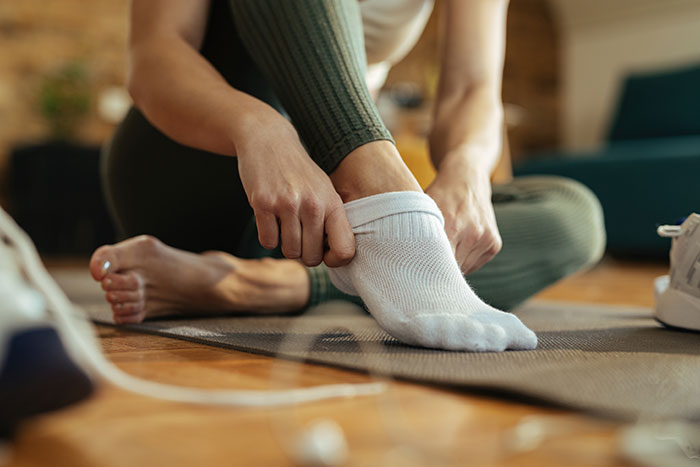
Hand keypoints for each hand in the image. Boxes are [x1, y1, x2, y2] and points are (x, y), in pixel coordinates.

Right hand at [234, 106, 354, 267]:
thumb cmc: (299, 172)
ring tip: (285, 225)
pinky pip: (268, 242)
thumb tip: (336, 257)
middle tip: (299, 236)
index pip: (345, 250)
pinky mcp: (263, 204)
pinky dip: (268, 237)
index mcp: (332, 203)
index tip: (325, 254)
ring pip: (289, 252)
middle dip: (304, 253)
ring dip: (285, 244)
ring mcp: (287, 204)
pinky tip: (270, 220)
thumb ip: (332, 221)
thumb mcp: (324, 190)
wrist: (269, 141)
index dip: (335, 260)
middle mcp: (312, 205)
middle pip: (311, 258)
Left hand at [425, 157, 501, 274]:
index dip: (425, 270)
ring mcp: (486, 239)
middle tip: (425, 263)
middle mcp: (472, 233)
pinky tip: (458, 244)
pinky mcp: (494, 244)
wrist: (467, 178)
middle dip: (437, 269)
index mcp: (452, 224)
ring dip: (451, 265)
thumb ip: (415, 233)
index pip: (437, 263)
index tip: (416, 271)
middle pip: (450, 269)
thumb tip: (400, 257)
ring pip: (462, 269)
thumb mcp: (422, 208)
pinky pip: (474, 265)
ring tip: (445, 246)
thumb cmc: (439, 195)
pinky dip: (463, 261)